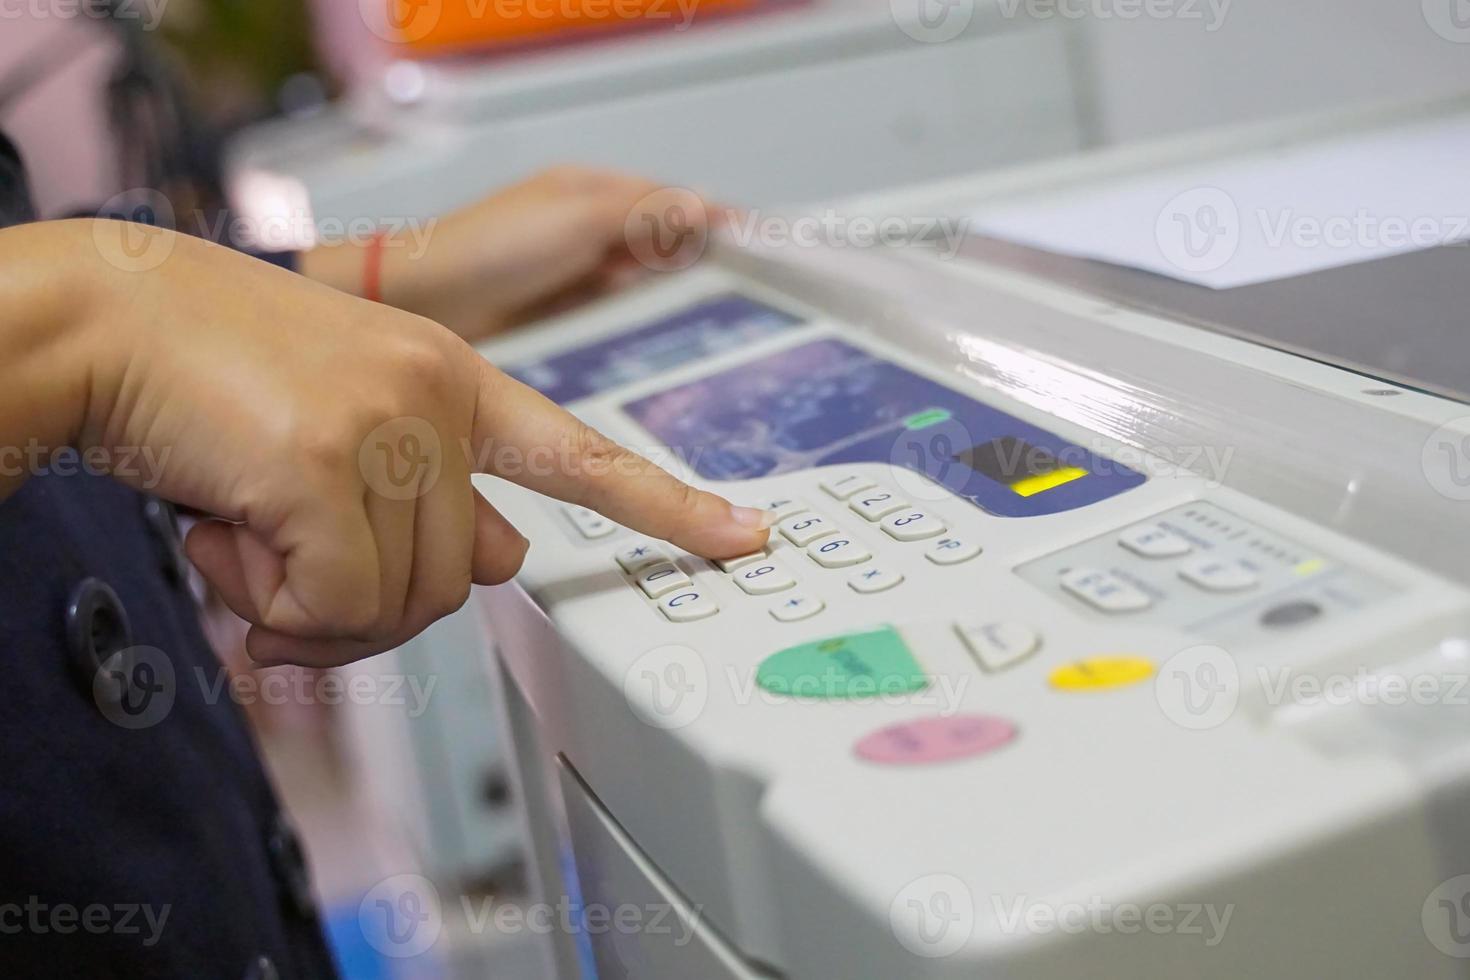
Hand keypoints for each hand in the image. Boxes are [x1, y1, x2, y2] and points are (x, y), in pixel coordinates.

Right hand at [2, 220, 770, 666]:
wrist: (112, 319)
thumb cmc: (221, 377)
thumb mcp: (350, 428)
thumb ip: (432, 498)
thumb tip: (497, 564)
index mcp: (459, 382)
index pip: (584, 455)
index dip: (668, 506)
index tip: (741, 537)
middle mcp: (442, 396)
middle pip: (460, 580)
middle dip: (368, 604)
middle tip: (285, 572)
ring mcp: (393, 422)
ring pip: (401, 604)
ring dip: (311, 605)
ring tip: (250, 540)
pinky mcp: (331, 457)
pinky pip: (339, 606)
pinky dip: (278, 608)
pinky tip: (230, 544)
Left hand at [299, 167, 717, 341]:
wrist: (426, 297)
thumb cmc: (490, 248)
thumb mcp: (581, 222)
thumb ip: (646, 215)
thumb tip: (706, 209)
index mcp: (591, 191)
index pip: (668, 199)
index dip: (713, 217)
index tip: (758, 239)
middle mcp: (584, 225)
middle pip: (657, 237)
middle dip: (691, 252)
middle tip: (741, 275)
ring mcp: (570, 266)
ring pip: (637, 274)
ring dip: (661, 283)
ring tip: (701, 298)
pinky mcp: (556, 306)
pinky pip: (611, 305)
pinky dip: (631, 308)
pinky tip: (646, 319)